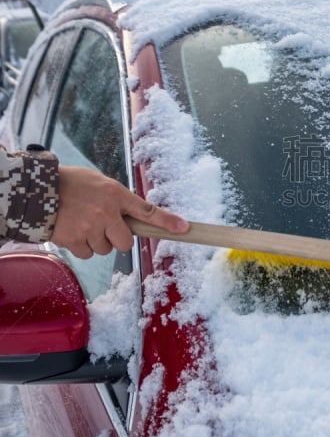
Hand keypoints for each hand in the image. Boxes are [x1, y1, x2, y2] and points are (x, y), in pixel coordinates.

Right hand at [51, 166, 189, 258]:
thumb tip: (133, 215)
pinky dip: (83, 247)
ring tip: (83, 224)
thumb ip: (118, 199)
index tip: (184, 229)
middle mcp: (106, 213)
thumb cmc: (71, 183)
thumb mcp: (100, 183)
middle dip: (118, 238)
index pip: (147, 210)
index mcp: (115, 194)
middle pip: (126, 242)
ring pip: (106, 249)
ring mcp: (90, 229)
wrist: (38, 190)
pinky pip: (88, 254)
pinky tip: (74, 231)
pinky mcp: (74, 241)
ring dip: (98, 242)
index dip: (167, 221)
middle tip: (105, 227)